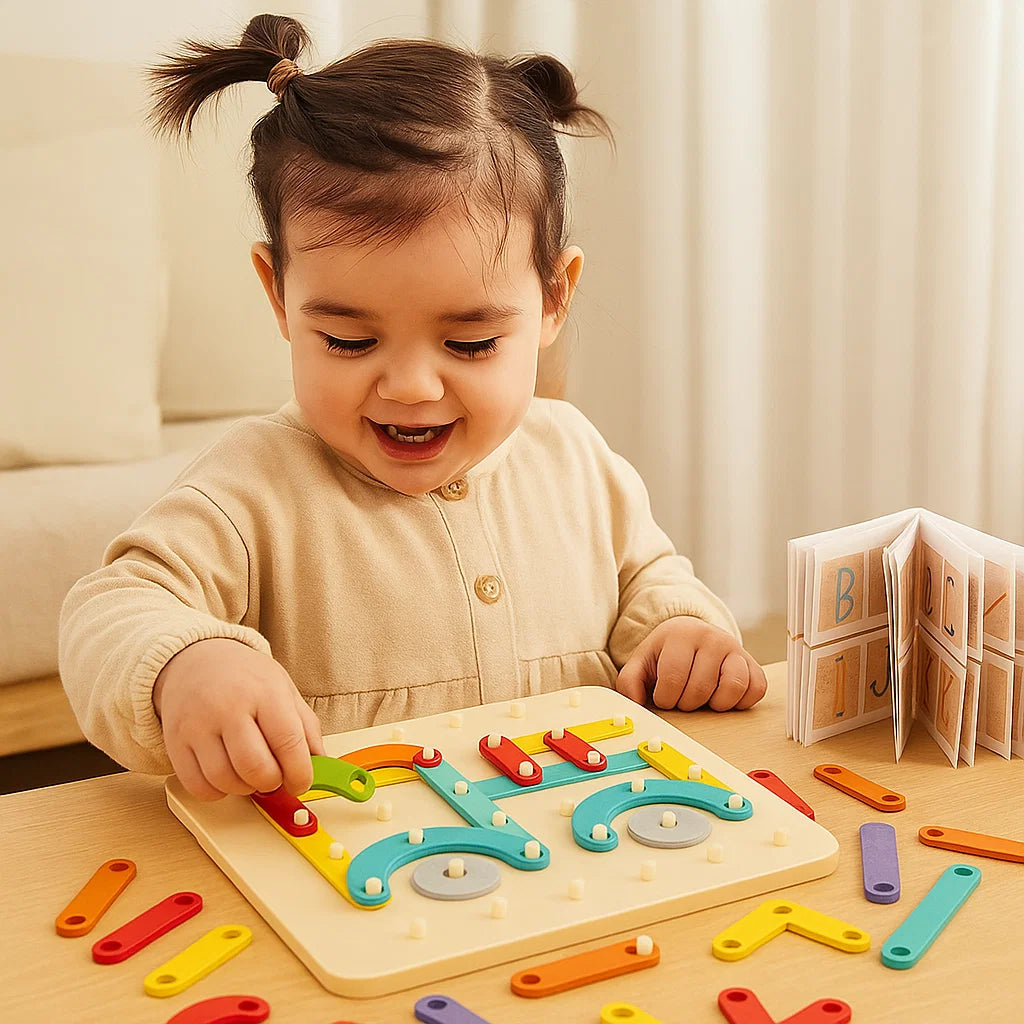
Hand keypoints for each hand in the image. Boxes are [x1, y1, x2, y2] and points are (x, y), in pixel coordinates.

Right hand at [153, 638, 324, 800]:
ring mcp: (198, 725)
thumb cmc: (244, 676)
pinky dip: (216, 791)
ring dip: (245, 788)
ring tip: (251, 773)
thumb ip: (305, 726)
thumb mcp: (284, 688)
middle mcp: (228, 707)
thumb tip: (320, 762)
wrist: (195, 658)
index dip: (300, 773)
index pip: (288, 742)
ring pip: (225, 780)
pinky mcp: (175, 741)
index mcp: (264, 692)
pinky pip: (197, 786)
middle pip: (255, 768)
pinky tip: (226, 776)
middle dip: (272, 783)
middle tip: (275, 777)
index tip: (302, 782)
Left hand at [615, 617, 766, 711]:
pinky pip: (755, 690)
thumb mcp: (642, 663)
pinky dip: (740, 701)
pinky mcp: (753, 663)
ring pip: (732, 687)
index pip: (673, 679)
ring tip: (703, 698)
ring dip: (715, 704)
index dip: (665, 698)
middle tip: (682, 697)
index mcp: (680, 634)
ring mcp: (735, 648)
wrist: (692, 636)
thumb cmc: (666, 655)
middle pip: (700, 688)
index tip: (663, 695)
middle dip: (687, 703)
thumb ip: (630, 682)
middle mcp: (711, 637)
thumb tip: (634, 704)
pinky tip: (722, 696)